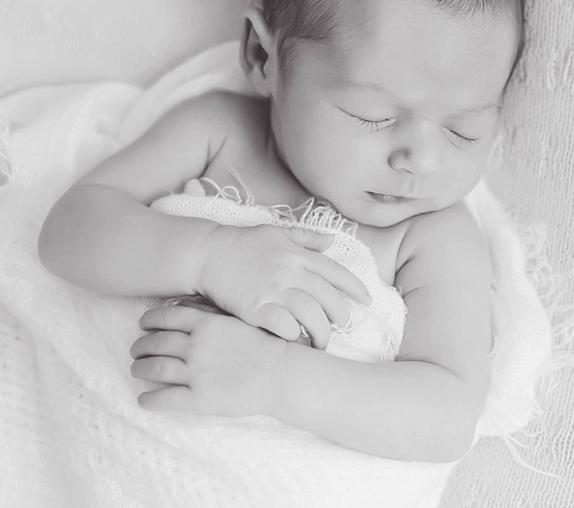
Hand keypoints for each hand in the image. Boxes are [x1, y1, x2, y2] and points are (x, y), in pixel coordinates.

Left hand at [131, 304, 286, 416]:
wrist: (283, 375)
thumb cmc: (265, 347)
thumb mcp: (239, 321)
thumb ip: (213, 317)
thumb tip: (189, 312)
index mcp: (207, 325)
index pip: (165, 317)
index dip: (149, 320)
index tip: (143, 325)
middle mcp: (197, 346)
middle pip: (155, 343)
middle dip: (140, 347)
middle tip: (137, 352)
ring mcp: (196, 373)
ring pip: (153, 369)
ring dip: (140, 370)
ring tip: (137, 371)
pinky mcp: (198, 399)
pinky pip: (162, 399)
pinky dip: (148, 400)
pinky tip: (145, 400)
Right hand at [194, 224, 370, 346]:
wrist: (206, 255)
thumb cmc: (241, 243)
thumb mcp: (276, 232)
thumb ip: (306, 238)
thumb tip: (331, 241)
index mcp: (298, 255)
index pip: (336, 272)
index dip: (355, 288)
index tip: (367, 301)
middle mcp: (290, 272)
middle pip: (328, 299)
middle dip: (341, 316)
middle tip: (341, 326)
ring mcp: (273, 291)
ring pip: (311, 316)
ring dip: (321, 333)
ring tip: (321, 342)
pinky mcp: (255, 308)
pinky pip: (285, 327)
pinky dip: (294, 336)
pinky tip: (295, 340)